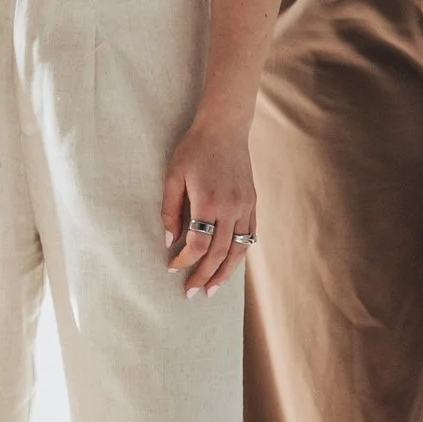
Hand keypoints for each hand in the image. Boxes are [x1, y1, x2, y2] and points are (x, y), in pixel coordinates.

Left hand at [160, 105, 256, 296]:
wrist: (225, 129)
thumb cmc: (193, 150)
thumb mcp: (173, 176)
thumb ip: (170, 210)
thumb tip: (169, 240)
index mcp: (209, 202)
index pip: (198, 244)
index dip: (185, 261)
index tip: (171, 267)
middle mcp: (231, 208)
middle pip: (219, 253)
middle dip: (204, 275)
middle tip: (192, 292)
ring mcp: (245, 207)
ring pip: (238, 249)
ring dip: (225, 273)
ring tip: (212, 289)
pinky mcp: (253, 203)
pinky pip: (249, 236)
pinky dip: (239, 254)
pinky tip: (230, 265)